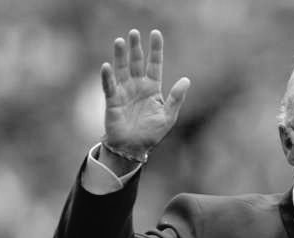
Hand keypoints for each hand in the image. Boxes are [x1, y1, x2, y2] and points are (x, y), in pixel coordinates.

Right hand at [100, 29, 189, 157]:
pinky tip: (107, 66)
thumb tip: (186, 80)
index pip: (155, 65)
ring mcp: (124, 91)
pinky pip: (109, 86)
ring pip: (122, 69)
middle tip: (134, 33)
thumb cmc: (151, 133)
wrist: (133, 148)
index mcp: (152, 88)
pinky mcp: (112, 100)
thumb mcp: (168, 116)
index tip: (155, 33)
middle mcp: (137, 86)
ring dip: (120, 56)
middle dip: (135, 48)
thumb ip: (176, 98)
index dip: (155, 50)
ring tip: (120, 41)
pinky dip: (108, 77)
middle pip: (136, 62)